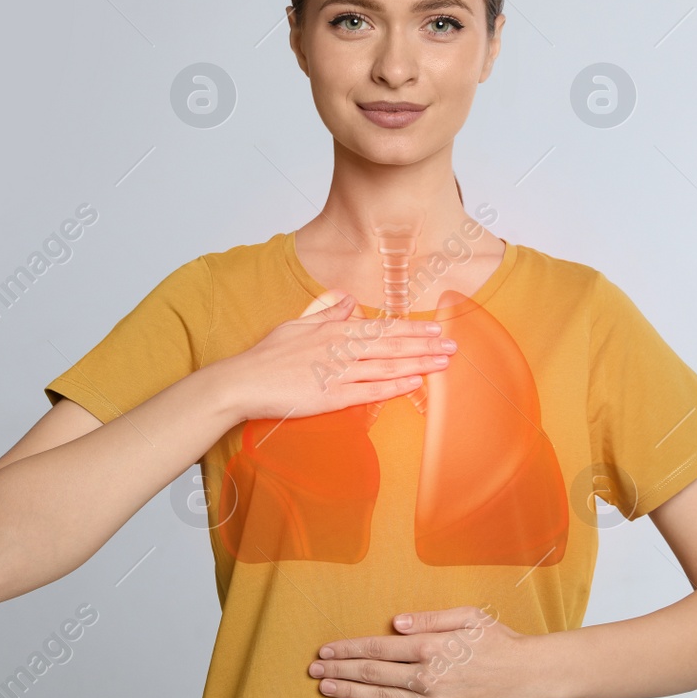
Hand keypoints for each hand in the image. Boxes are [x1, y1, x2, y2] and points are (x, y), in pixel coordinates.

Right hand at [220, 290, 456, 422]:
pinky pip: (370, 391)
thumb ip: (327, 314)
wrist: (243, 382)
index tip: (434, 329)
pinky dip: (394, 386)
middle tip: (452, 346)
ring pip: (387, 366)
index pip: (381, 328)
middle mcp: (341, 349)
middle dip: (424, 345)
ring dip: (418, 363)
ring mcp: (338, 373)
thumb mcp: (297, 325)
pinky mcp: (332, 397)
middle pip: (391, 345)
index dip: (411, 329)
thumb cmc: (267, 357)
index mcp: (334, 331)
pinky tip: (415, 383)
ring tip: (443, 363)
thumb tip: (347, 301)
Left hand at [308, 605, 548, 697]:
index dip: (349, 649)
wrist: (529, 675)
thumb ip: (430, 618)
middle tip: (314, 671)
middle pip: (374, 673)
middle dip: (341, 670)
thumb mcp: (467, 616)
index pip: (379, 648)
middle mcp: (429, 675)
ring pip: (382, 697)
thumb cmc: (499, 641)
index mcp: (432, 646)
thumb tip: (396, 622)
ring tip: (326, 689)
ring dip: (350, 692)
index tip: (326, 651)